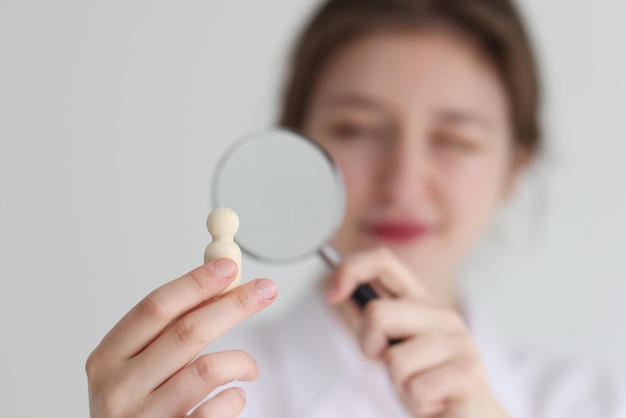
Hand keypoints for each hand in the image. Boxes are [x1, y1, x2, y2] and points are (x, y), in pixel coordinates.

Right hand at [86, 259, 277, 417]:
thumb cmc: (136, 410)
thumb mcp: (136, 368)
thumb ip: (168, 332)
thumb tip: (218, 284)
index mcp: (108, 359)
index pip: (155, 308)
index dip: (195, 283)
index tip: (228, 266)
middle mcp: (119, 388)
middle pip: (186, 332)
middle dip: (233, 305)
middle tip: (265, 289)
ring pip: (207, 370)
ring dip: (241, 361)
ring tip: (250, 367)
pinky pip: (218, 409)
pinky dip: (235, 397)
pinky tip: (233, 396)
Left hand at [326, 248, 508, 417]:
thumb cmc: (429, 384)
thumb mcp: (396, 347)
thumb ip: (378, 321)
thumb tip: (339, 291)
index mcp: (423, 304)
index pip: (385, 263)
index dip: (352, 270)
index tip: (332, 294)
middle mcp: (444, 316)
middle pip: (378, 314)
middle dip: (372, 348)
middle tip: (395, 369)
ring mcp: (460, 342)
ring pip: (394, 360)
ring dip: (400, 386)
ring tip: (420, 389)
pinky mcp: (469, 373)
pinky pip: (414, 389)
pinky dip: (416, 404)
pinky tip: (434, 403)